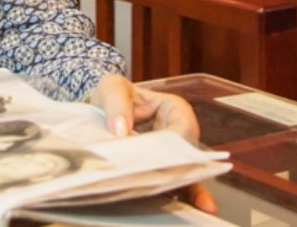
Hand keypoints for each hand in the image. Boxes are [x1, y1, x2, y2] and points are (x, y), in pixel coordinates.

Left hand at [90, 74, 216, 214]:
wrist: (101, 111)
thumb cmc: (112, 95)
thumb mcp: (111, 87)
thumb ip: (116, 103)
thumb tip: (121, 130)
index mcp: (174, 110)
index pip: (182, 128)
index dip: (175, 144)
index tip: (162, 156)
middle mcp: (180, 134)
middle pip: (186, 155)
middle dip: (180, 169)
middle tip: (169, 182)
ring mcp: (172, 156)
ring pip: (186, 174)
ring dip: (186, 187)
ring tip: (195, 204)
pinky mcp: (162, 171)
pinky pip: (176, 186)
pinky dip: (182, 196)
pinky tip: (190, 208)